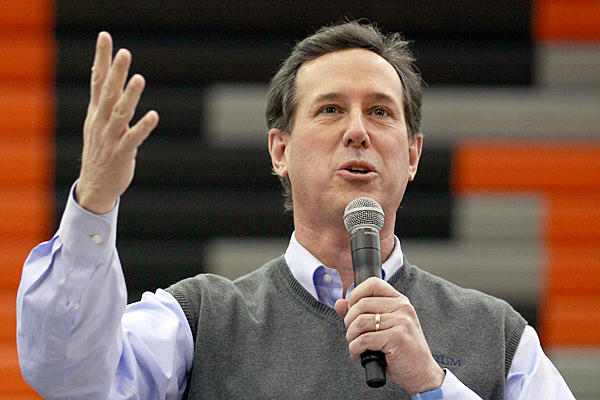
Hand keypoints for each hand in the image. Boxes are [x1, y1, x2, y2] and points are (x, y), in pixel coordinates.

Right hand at [76, 32, 158, 213]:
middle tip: (124, 52)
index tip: (105, 37)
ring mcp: (111, 137)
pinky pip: (134, 138)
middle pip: (108, 93)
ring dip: (130, 97)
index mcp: (96, 112)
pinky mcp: (122, 153)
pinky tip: (154, 115)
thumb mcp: (97, 122)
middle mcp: (101, 122)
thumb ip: (103, 98)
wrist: (95, 186)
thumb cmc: (101, 150)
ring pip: (120, 113)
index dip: (102, 59)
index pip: (97, 80)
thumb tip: (101, 73)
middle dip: (115, 72)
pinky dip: (143, 126)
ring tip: (139, 79)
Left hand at [334, 277, 443, 393]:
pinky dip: (355, 349)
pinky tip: (359, 355)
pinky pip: (364, 339)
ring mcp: (401, 322)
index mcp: (400, 301)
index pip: (373, 283)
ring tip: (355, 346)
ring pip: (360, 322)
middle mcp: (402, 308)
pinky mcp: (397, 338)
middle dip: (349, 322)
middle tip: (352, 335)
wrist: (422, 373)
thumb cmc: (401, 351)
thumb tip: (339, 303)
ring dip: (351, 337)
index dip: (356, 294)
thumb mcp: (382, 327)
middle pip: (361, 304)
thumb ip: (361, 313)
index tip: (351, 310)